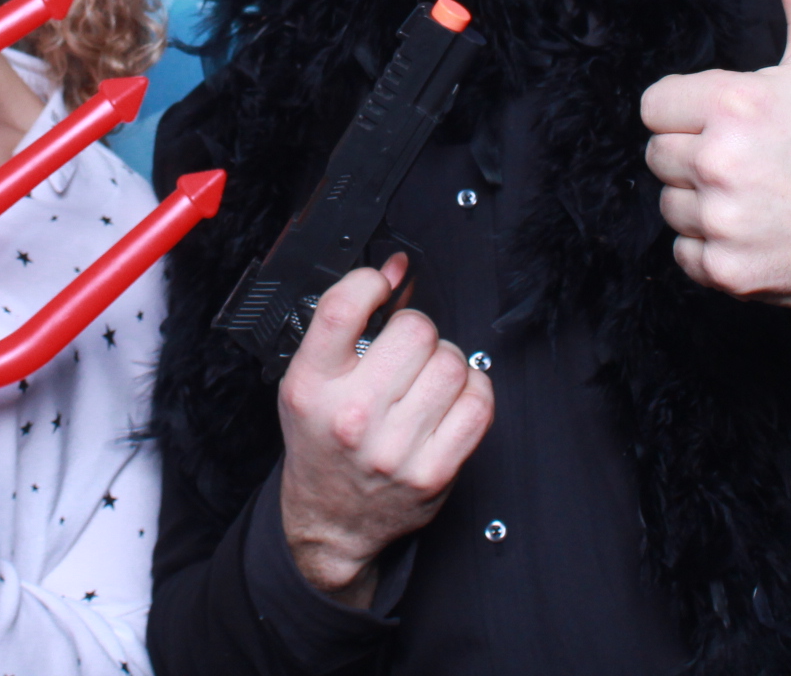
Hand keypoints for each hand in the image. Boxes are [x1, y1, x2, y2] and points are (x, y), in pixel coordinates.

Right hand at [275, 255, 493, 608]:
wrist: (331, 520)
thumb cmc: (322, 443)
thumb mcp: (312, 379)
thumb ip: (348, 323)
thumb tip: (398, 272)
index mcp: (311, 386)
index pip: (343, 309)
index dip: (372, 282)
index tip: (382, 286)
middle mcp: (351, 416)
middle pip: (415, 331)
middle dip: (417, 330)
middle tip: (406, 349)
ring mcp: (395, 448)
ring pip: (452, 364)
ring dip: (446, 361)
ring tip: (426, 378)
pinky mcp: (434, 471)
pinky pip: (478, 404)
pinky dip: (473, 390)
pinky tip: (451, 398)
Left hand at [640, 0, 790, 312]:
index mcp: (733, 103)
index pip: (656, 104)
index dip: (689, 111)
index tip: (728, 121)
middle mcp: (719, 161)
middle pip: (658, 154)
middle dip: (694, 154)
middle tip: (749, 159)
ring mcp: (722, 220)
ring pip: (669, 204)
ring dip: (701, 202)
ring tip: (755, 194)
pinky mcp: (726, 270)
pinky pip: (684, 255)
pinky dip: (711, 250)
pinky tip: (754, 231)